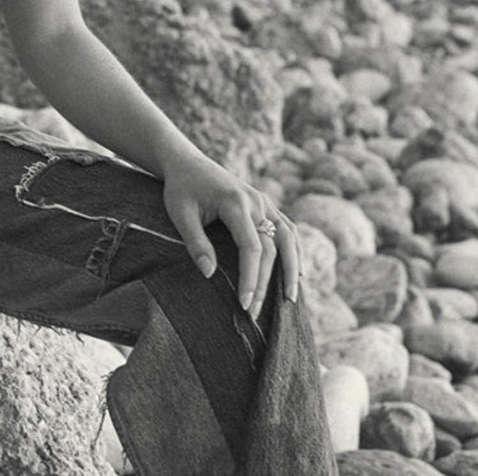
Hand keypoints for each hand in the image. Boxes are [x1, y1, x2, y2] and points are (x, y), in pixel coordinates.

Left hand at [160, 150, 299, 318]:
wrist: (187, 163)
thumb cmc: (181, 189)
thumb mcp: (180, 214)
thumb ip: (195, 243)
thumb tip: (209, 275)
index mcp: (235, 203)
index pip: (252, 247)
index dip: (251, 277)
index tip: (244, 304)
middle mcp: (257, 202)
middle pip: (271, 248)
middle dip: (264, 283)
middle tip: (255, 313)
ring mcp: (264, 202)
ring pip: (289, 237)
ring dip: (291, 269)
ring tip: (291, 300)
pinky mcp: (265, 205)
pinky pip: (288, 229)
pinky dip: (295, 251)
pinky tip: (296, 273)